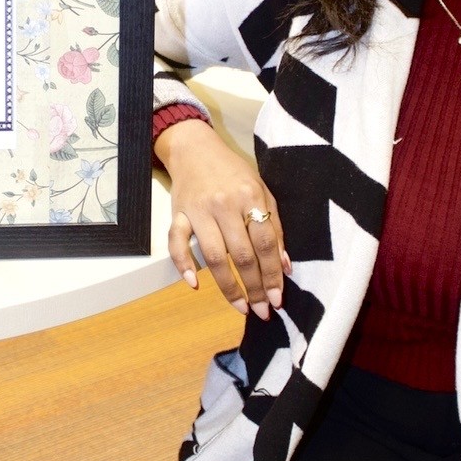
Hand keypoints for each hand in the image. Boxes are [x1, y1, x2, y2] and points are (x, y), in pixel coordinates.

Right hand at [155, 118, 288, 315]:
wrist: (195, 149)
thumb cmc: (233, 172)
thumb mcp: (262, 191)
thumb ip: (274, 226)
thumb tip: (284, 265)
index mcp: (250, 196)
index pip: (265, 242)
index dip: (272, 273)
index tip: (277, 298)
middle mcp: (224, 204)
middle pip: (241, 254)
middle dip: (254, 287)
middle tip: (262, 311)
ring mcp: (199, 211)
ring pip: (212, 256)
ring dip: (227, 287)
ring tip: (240, 307)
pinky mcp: (177, 214)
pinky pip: (177, 242)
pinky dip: (183, 264)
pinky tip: (194, 285)